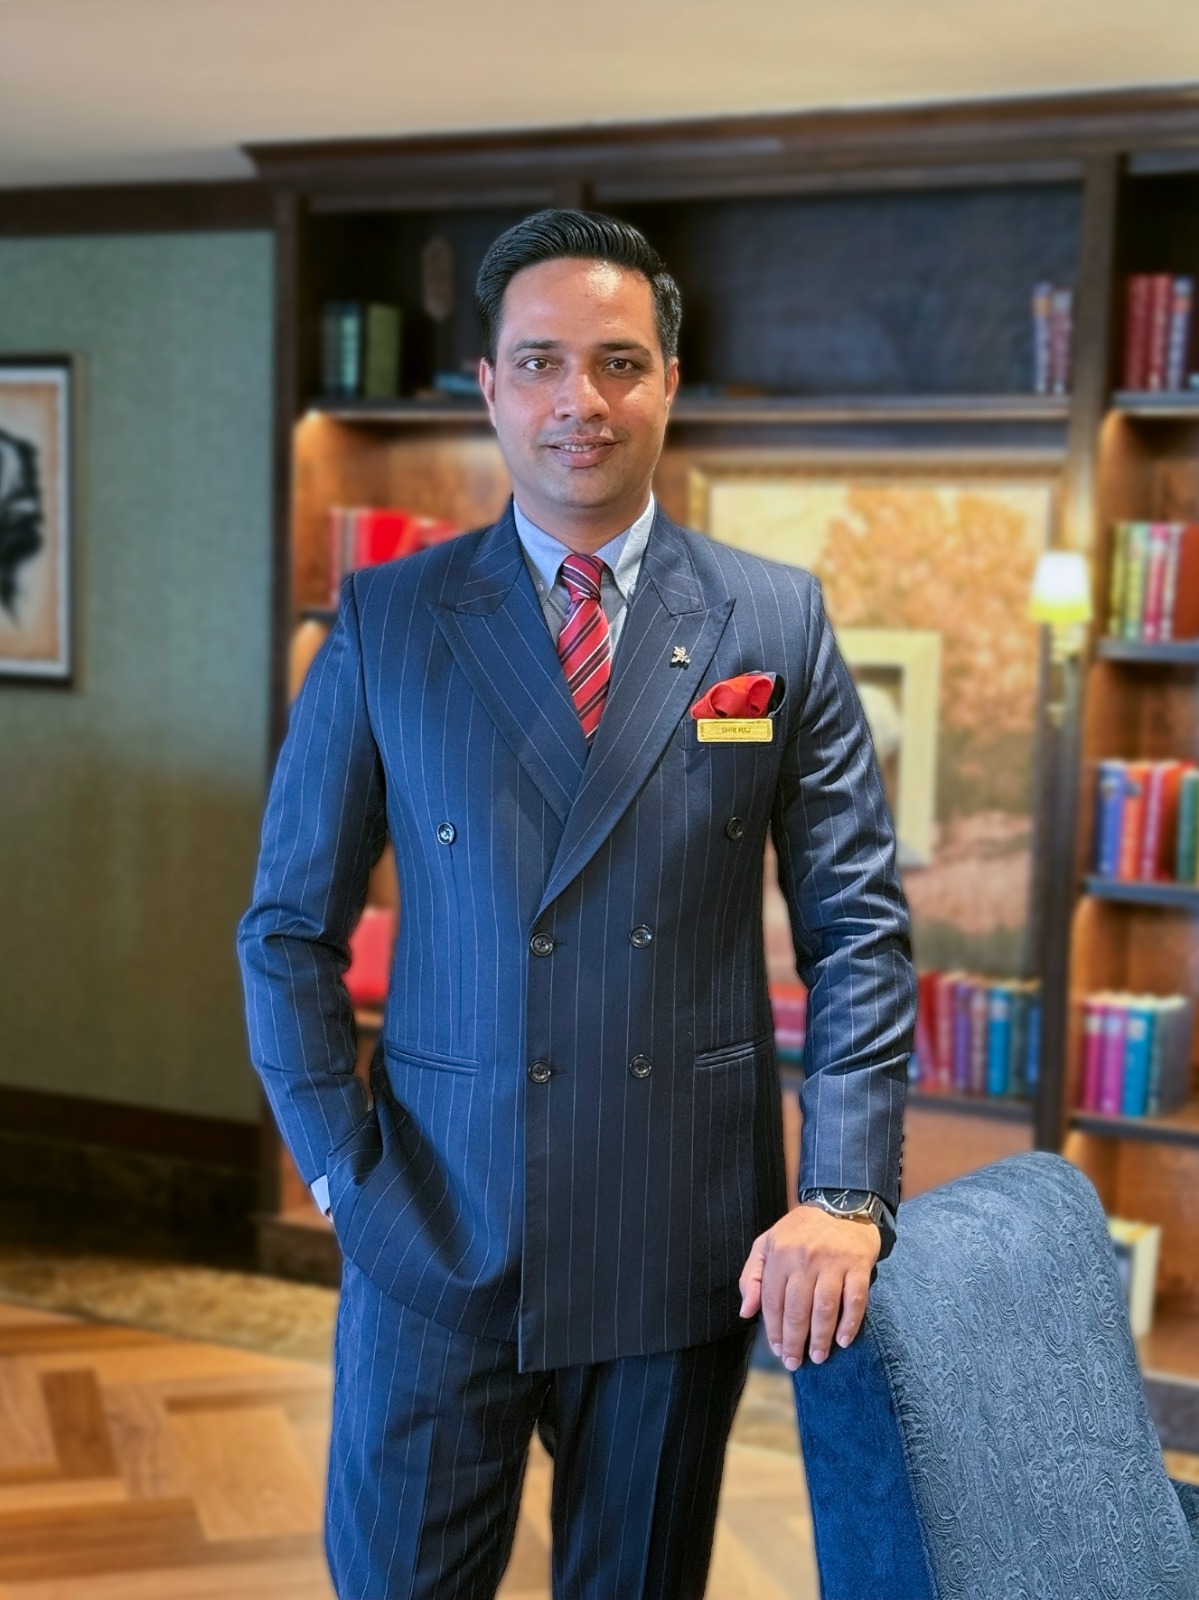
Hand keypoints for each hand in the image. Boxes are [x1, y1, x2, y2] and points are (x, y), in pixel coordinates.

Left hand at [739, 1203, 879, 1369]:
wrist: (841, 1203)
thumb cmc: (800, 1231)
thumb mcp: (767, 1244)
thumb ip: (751, 1276)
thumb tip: (746, 1312)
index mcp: (779, 1254)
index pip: (772, 1300)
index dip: (773, 1329)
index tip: (776, 1350)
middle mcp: (804, 1258)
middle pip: (797, 1309)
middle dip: (794, 1341)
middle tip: (794, 1363)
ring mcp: (833, 1262)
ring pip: (824, 1308)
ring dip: (820, 1338)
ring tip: (818, 1357)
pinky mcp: (858, 1265)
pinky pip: (855, 1300)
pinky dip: (849, 1323)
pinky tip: (843, 1341)